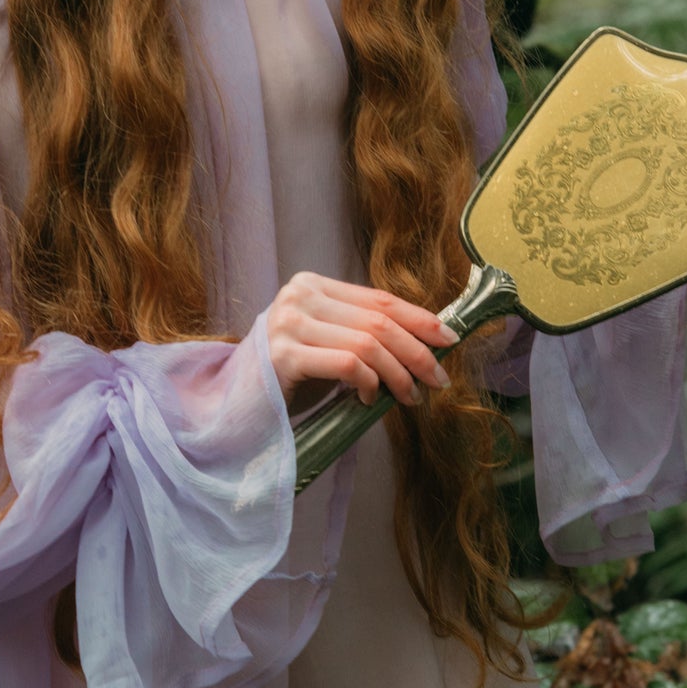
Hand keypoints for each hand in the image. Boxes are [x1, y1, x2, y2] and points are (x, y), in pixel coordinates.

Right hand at [265, 271, 457, 407]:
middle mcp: (299, 296)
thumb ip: (362, 331)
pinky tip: (369, 399)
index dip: (419, 318)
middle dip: (417, 352)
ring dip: (399, 374)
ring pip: (368, 344)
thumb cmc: (290, 375)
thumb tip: (426, 340)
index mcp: (313, 285)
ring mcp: (289, 323)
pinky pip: (347, 364)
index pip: (379, 299)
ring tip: (409, 396)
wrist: (238, 403)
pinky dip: (369, 383)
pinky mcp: (284, 355)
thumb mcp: (328, 341)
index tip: (449, 339)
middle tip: (438, 380)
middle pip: (378, 321)